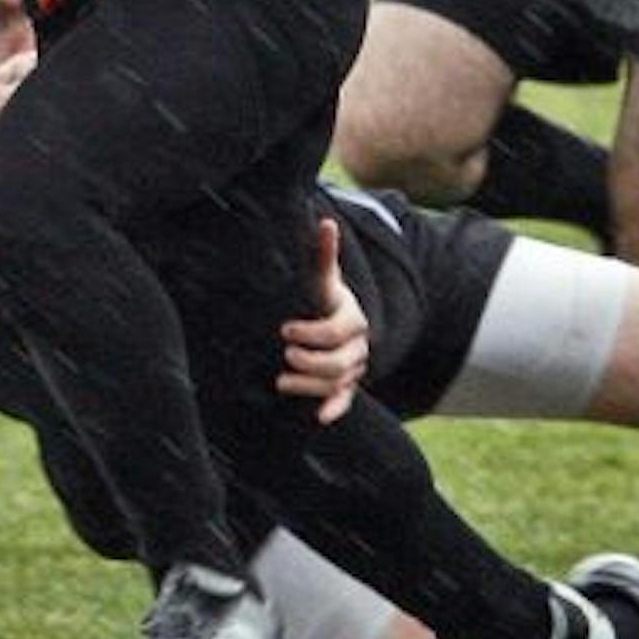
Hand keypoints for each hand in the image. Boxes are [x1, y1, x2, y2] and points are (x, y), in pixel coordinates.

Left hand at [277, 217, 368, 424]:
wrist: (331, 321)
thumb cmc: (319, 297)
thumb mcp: (321, 279)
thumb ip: (323, 254)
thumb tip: (325, 222)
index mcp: (352, 317)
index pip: (338, 330)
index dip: (312, 333)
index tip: (285, 329)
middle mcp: (357, 345)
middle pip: (341, 362)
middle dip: (311, 361)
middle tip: (284, 355)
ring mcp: (353, 367)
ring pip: (338, 383)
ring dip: (310, 385)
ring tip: (281, 380)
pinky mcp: (345, 387)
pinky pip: (346, 401)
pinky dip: (334, 409)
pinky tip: (319, 416)